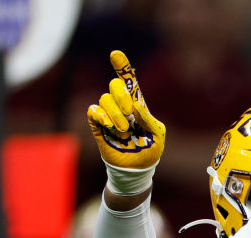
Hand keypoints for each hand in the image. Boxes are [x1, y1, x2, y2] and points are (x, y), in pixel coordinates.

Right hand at [86, 50, 164, 192]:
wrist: (138, 169)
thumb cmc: (150, 149)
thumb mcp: (157, 133)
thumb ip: (148, 118)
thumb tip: (135, 105)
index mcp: (137, 105)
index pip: (128, 81)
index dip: (122, 67)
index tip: (115, 54)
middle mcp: (121, 106)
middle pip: (114, 85)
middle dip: (121, 95)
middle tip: (130, 111)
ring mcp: (109, 115)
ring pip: (104, 100)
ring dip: (116, 114)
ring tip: (124, 131)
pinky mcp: (99, 126)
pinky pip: (93, 112)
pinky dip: (100, 116)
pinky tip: (109, 125)